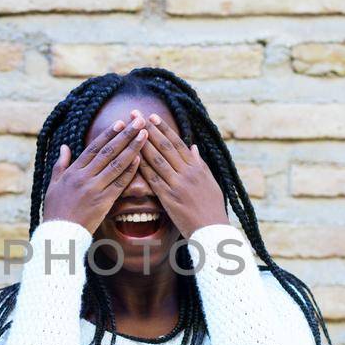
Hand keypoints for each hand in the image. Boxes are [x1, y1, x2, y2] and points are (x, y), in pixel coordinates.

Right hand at [41, 115, 147, 232]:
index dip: (108, 134)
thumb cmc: (56, 209)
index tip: (120, 122)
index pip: (94, 148)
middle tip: (138, 121)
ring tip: (144, 135)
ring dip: (132, 148)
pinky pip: (119, 183)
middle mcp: (85, 177)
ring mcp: (95, 189)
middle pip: (108, 152)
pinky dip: (130, 171)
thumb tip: (64, 146)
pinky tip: (140, 159)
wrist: (60, 234)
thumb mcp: (53, 184)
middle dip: (125, 134)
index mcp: (73, 171)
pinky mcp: (104, 202)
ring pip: (117, 164)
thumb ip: (60, 164)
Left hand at [139, 111, 228, 235]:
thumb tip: (193, 147)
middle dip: (149, 129)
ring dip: (143, 144)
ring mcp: (178, 185)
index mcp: (197, 167)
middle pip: (165, 147)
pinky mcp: (170, 198)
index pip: (177, 143)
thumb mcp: (210, 181)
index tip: (153, 117)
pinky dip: (143, 168)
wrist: (213, 230)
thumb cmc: (212, 207)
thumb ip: (199, 163)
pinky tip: (132, 158)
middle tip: (137, 115)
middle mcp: (188, 173)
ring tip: (131, 131)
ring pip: (157, 160)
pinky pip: (153, 180)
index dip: (164, 129)